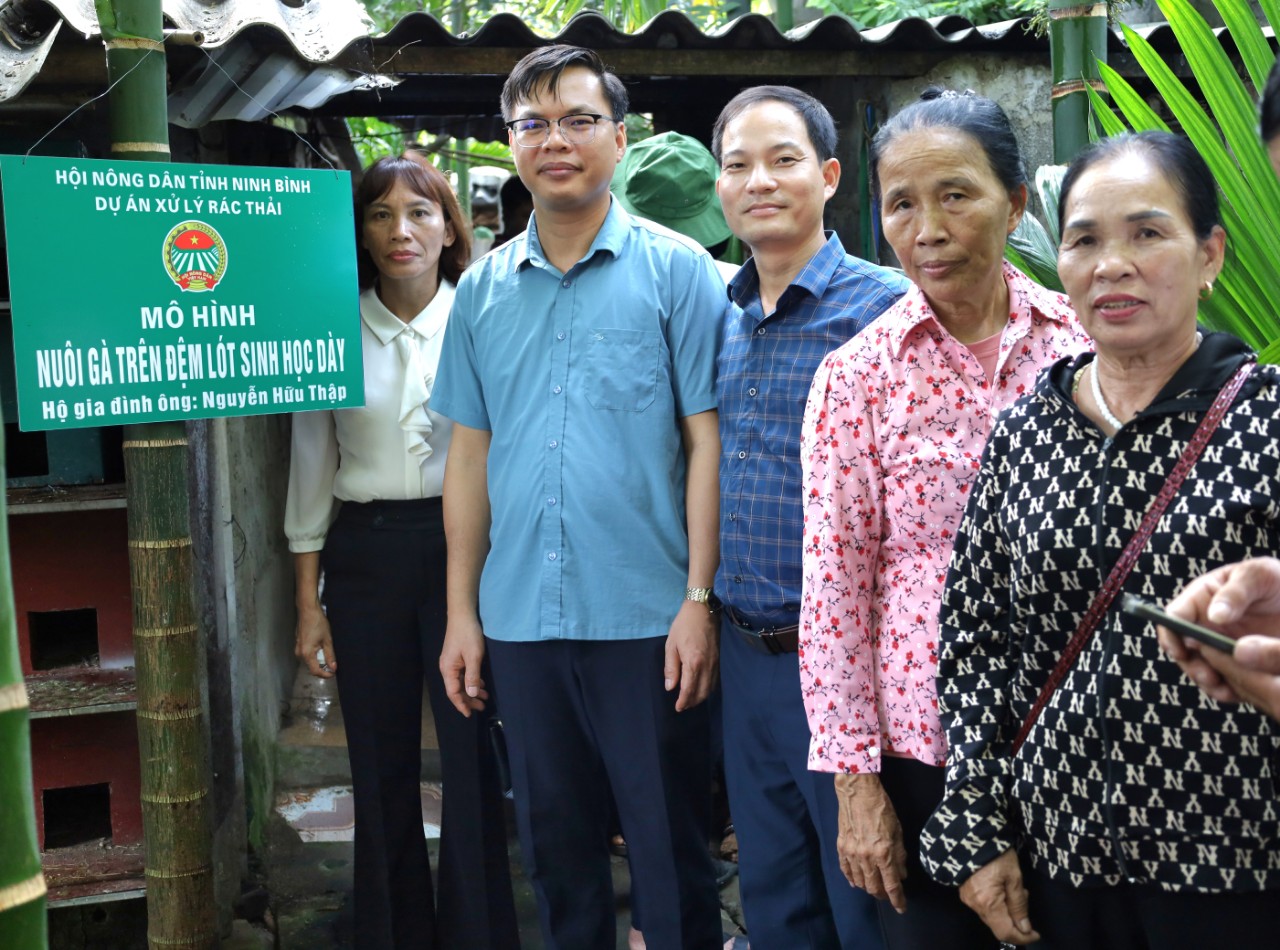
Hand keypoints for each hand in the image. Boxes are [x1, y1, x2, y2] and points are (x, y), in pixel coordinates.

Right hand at [295, 606, 335, 677]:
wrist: (308, 611)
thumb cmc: (317, 623)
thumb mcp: (327, 640)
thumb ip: (330, 655)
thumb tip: (333, 667)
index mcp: (306, 653)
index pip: (315, 671)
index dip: (325, 674)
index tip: (332, 673)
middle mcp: (299, 653)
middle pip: (311, 666)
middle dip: (322, 667)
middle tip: (333, 665)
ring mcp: (297, 648)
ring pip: (309, 660)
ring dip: (318, 661)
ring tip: (328, 655)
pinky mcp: (298, 644)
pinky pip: (307, 654)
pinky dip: (314, 655)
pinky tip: (321, 648)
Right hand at [440, 615, 488, 716]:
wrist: (463, 615)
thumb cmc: (468, 634)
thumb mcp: (473, 656)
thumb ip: (472, 676)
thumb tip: (471, 694)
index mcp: (448, 669)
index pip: (453, 693)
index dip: (461, 704)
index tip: (470, 714)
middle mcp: (447, 668)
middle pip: (457, 689)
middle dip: (469, 699)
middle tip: (482, 706)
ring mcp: (452, 662)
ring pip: (461, 682)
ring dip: (472, 690)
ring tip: (485, 697)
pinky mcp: (457, 657)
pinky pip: (463, 674)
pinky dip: (472, 680)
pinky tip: (481, 683)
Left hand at [664, 601, 718, 710]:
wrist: (703, 610)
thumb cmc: (684, 625)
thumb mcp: (671, 645)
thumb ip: (671, 668)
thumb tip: (670, 687)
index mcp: (693, 662)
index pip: (689, 689)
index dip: (683, 701)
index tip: (678, 707)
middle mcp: (707, 666)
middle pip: (702, 692)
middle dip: (692, 702)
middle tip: (682, 706)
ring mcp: (716, 663)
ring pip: (710, 688)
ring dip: (701, 697)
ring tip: (690, 700)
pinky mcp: (720, 659)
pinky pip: (715, 680)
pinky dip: (708, 688)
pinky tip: (701, 688)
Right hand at [834, 773, 907, 913]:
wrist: (857, 792)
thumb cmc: (882, 808)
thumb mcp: (898, 831)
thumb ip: (900, 855)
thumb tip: (901, 875)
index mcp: (884, 853)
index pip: (891, 885)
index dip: (897, 899)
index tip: (901, 908)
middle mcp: (866, 857)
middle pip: (874, 887)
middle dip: (883, 895)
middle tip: (888, 895)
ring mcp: (851, 853)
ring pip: (859, 881)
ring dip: (868, 888)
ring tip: (874, 888)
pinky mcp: (841, 847)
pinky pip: (845, 870)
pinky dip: (852, 879)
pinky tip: (856, 882)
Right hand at [958, 850, 1038, 945]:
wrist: (973, 834)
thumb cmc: (997, 854)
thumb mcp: (1014, 878)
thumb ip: (1019, 905)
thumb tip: (1025, 928)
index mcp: (988, 903)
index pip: (1006, 933)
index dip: (1023, 937)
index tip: (1036, 933)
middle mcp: (975, 905)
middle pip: (998, 926)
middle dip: (1016, 921)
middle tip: (1024, 897)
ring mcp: (968, 899)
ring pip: (992, 917)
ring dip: (1007, 911)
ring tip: (1014, 889)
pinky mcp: (965, 892)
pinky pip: (984, 907)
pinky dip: (997, 904)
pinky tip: (1002, 888)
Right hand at [1158, 558, 1279, 719]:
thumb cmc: (1277, 580)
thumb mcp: (1259, 575)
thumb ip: (1235, 592)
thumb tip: (1214, 615)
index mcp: (1201, 598)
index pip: (1174, 616)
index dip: (1171, 634)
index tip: (1181, 650)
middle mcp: (1205, 624)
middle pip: (1182, 647)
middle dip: (1190, 664)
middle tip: (1207, 676)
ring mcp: (1219, 645)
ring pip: (1201, 667)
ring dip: (1207, 681)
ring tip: (1222, 689)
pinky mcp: (1237, 664)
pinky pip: (1225, 681)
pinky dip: (1227, 690)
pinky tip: (1237, 693)